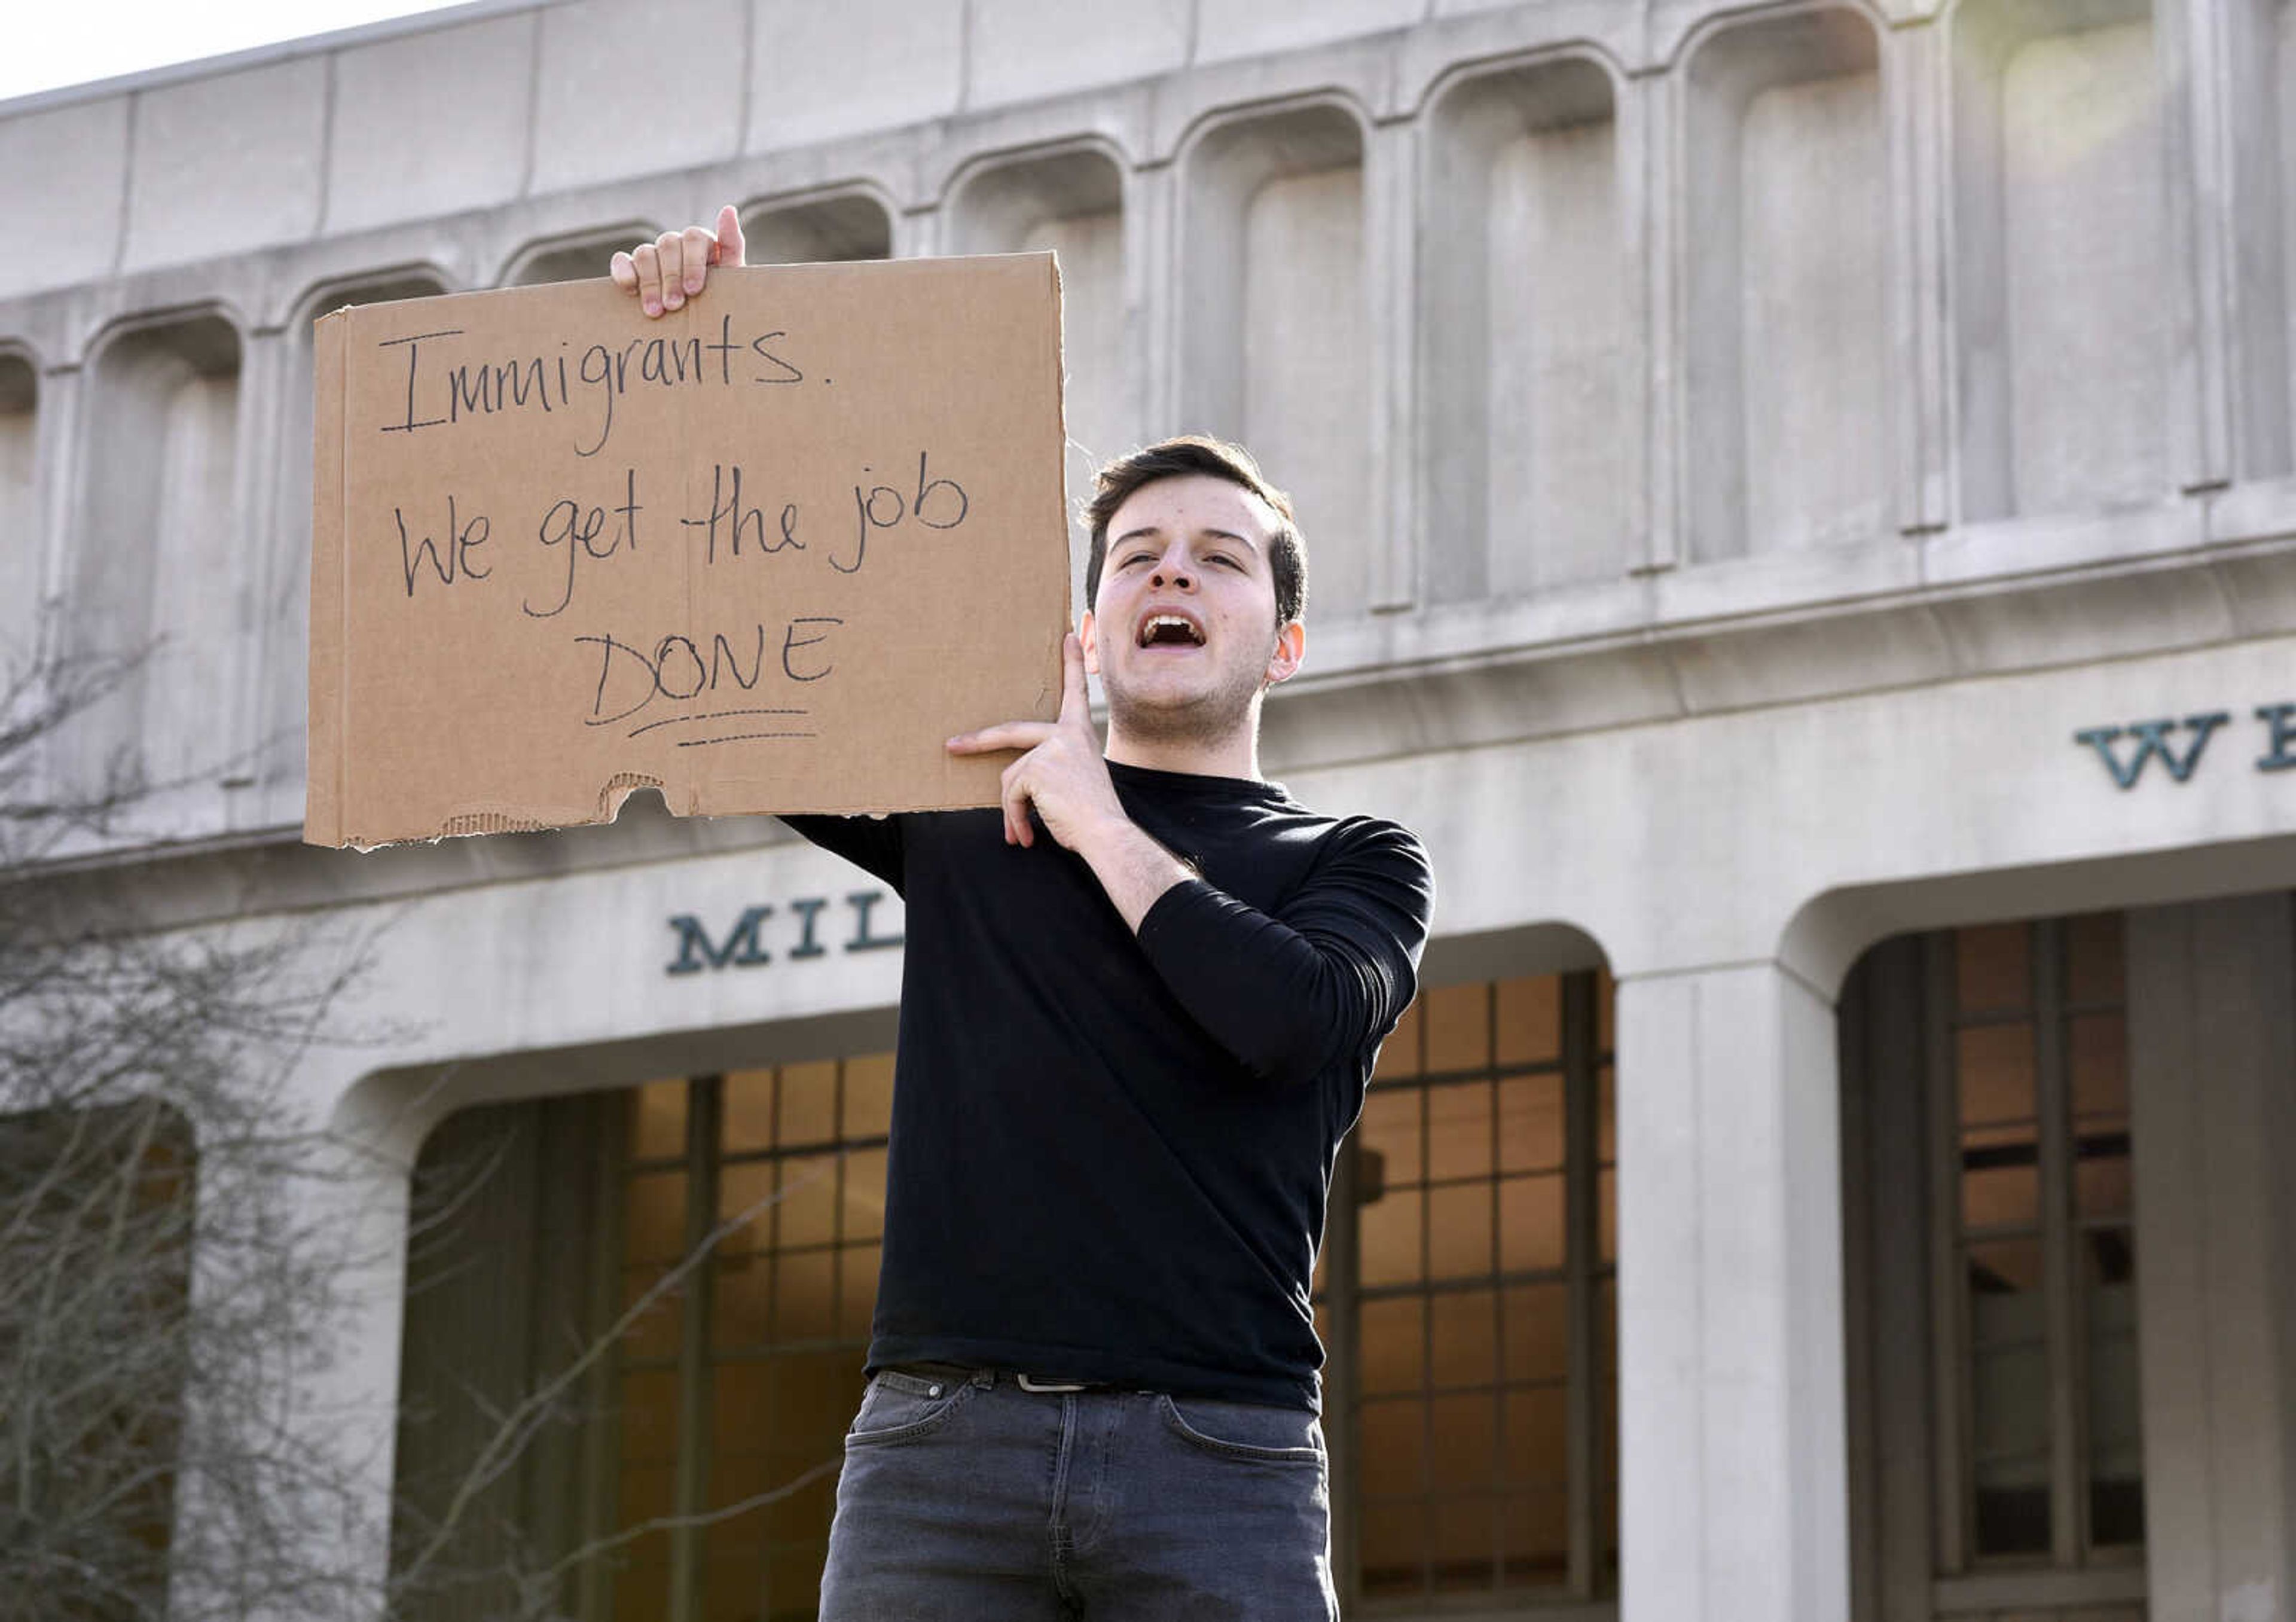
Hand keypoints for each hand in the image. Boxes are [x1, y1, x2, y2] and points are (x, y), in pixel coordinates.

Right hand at [609, 204, 745, 317]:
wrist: (705, 320)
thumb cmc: (721, 298)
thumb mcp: (733, 275)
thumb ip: (732, 244)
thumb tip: (728, 209)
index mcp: (701, 242)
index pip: (694, 238)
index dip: (692, 263)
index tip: (693, 290)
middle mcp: (675, 244)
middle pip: (668, 246)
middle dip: (670, 278)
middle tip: (673, 306)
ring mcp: (652, 254)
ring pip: (645, 254)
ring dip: (649, 283)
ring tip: (655, 311)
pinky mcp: (631, 267)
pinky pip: (621, 261)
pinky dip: (623, 272)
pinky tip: (629, 290)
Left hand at [947, 633, 1124, 850]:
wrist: (1106, 833)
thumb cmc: (1092, 816)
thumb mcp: (1072, 782)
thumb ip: (1049, 769)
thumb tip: (1013, 787)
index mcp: (1080, 734)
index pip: (1076, 692)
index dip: (1072, 664)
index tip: (1067, 636)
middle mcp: (1067, 734)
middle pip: (1010, 731)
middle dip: (978, 741)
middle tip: (953, 745)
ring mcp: (1052, 748)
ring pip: (1010, 777)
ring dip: (1012, 809)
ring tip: (1024, 833)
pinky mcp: (1038, 767)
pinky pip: (1010, 793)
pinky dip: (1014, 817)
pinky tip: (1026, 834)